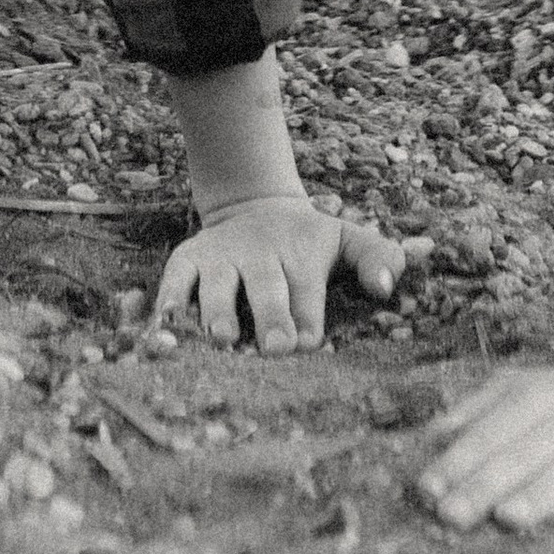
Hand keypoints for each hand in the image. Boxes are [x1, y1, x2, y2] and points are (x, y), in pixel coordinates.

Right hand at [153, 195, 426, 353]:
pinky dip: (166, 308)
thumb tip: (390, 285)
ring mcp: (220, 257)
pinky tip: (163, 336)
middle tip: (277, 348)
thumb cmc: (310, 241)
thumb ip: (379, 256)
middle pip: (264, 286)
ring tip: (224, 339)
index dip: (308, 316)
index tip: (310, 342)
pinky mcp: (187, 260)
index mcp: (301, 251)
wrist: (254, 205)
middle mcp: (259, 253)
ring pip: (215, 286)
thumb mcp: (348, 239)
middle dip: (271, 316)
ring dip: (218, 312)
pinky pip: (172, 282)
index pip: (306, 287)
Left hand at [417, 356, 553, 533]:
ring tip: (507, 517)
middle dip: (487, 483)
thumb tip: (434, 434)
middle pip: (528, 450)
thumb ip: (482, 407)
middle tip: (450, 516)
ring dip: (540, 492)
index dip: (461, 457)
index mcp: (545, 393)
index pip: (496, 426)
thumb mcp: (529, 389)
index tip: (427, 489)